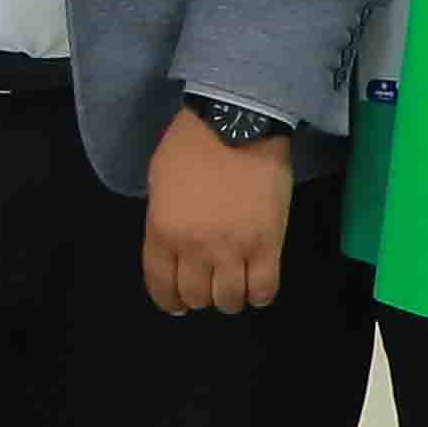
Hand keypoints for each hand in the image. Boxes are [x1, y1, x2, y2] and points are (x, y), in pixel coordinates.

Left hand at [140, 106, 294, 313]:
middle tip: (209, 284)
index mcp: (162, 231)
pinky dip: (259, 296)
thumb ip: (163, 221)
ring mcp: (233, 249)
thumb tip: (171, 250)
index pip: (160, 285)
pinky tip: (256, 286)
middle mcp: (194, 248)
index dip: (169, 301)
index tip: (178, 304)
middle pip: (196, 297)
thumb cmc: (192, 145)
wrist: (237, 121)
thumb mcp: (159, 182)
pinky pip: (264, 289)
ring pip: (228, 300)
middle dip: (200, 297)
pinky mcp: (268, 244)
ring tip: (234, 284)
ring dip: (229, 298)